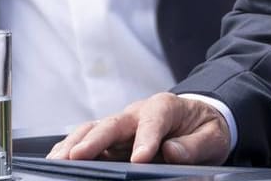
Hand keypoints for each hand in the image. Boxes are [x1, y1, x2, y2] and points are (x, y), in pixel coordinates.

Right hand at [46, 92, 229, 164]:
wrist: (198, 120)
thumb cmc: (204, 128)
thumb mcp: (212, 137)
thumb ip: (194, 145)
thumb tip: (173, 151)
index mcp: (165, 107)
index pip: (154, 121)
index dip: (146, 140)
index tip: (140, 159)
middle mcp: (137, 112)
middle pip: (113, 123)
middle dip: (95, 140)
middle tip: (78, 157)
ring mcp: (120, 125)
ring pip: (92, 130)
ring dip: (73, 145)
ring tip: (57, 162)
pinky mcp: (110, 138)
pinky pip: (85, 140)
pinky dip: (69, 149)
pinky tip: (57, 161)